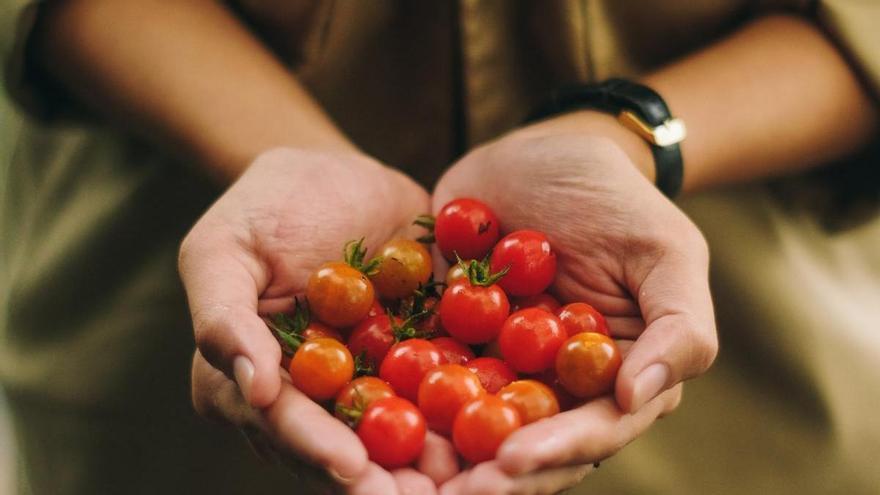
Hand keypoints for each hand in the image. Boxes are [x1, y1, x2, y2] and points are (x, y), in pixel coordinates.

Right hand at [180, 148, 452, 492]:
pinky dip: (466, 415)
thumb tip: (249, 386)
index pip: (282, 424)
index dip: (315, 448)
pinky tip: (499, 430)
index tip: (352, 469)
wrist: (337, 175)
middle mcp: (311, 398)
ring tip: (472, 479)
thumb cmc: (266, 206)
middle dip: (382, 480)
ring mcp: (366, 384)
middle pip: (342, 449)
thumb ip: (222, 315)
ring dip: (429, 463)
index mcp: (254, 381)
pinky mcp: (413, 362)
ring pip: (394, 435)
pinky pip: (438, 392)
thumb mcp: (223, 248)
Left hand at [432, 113, 717, 492]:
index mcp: (614, 377)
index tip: (512, 462)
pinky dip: (398, 397)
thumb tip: (637, 398)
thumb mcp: (665, 250)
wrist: (542, 151)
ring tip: (401, 474)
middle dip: (487, 474)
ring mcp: (497, 365)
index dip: (556, 452)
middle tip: (444, 494)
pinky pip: (422, 374)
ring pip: (469, 424)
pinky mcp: (448, 338)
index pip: (593, 430)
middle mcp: (555, 385)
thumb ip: (678, 327)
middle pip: (525, 444)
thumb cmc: (615, 198)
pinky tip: (365, 412)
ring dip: (438, 454)